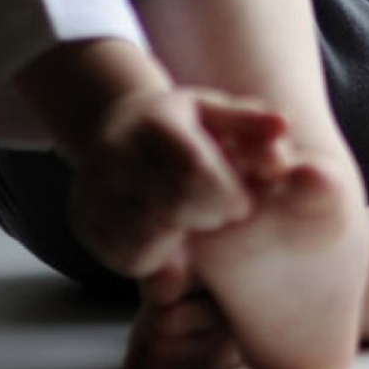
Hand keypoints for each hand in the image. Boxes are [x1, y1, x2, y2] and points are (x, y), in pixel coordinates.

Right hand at [65, 86, 286, 279]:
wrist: (113, 129)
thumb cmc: (181, 124)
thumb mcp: (215, 111)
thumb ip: (251, 122)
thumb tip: (283, 127)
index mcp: (154, 122)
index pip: (194, 171)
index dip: (226, 196)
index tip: (241, 204)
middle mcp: (115, 154)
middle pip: (171, 206)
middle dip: (206, 218)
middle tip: (219, 216)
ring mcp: (94, 189)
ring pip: (146, 240)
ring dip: (180, 243)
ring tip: (191, 224)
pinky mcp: (84, 222)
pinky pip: (125, 258)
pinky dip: (156, 257)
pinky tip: (168, 238)